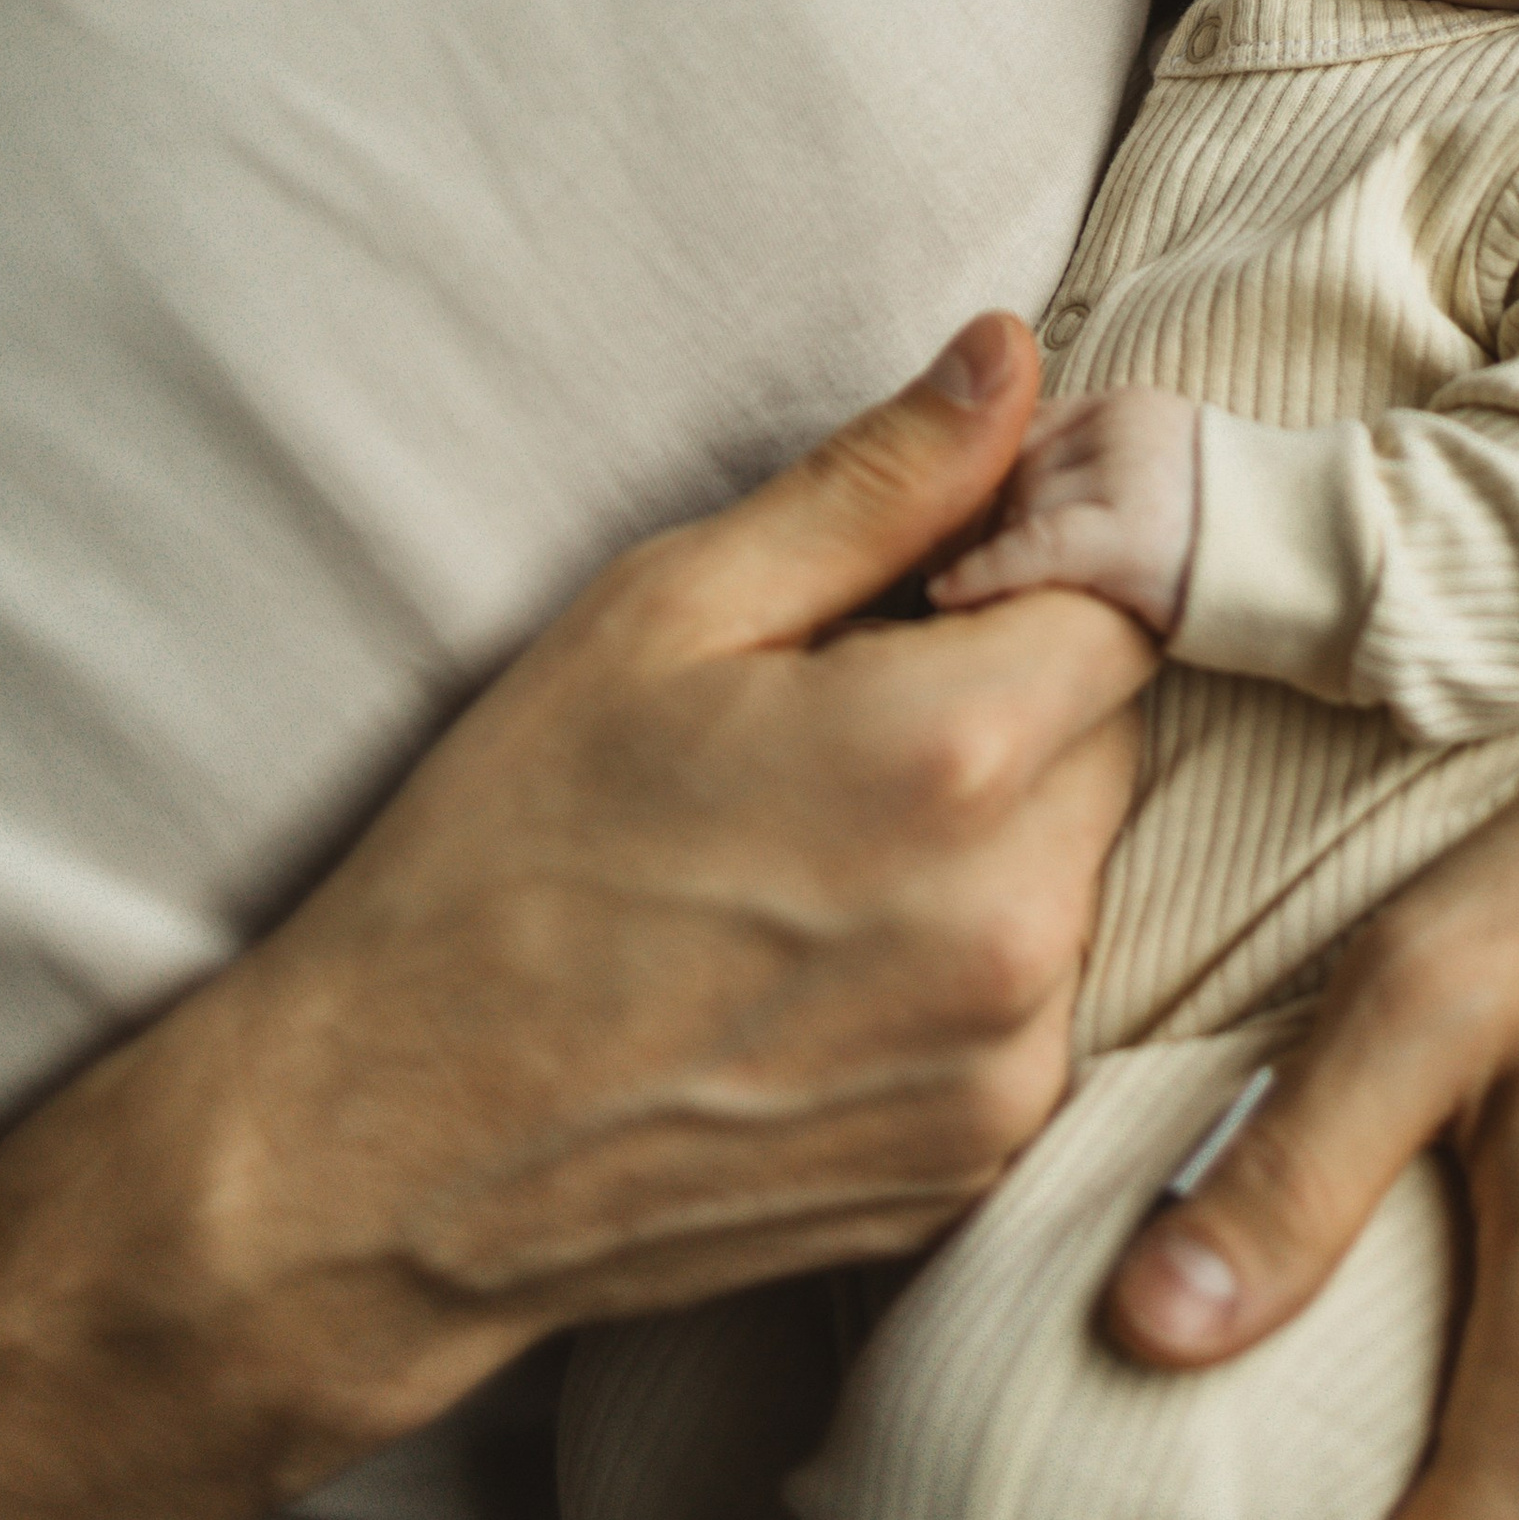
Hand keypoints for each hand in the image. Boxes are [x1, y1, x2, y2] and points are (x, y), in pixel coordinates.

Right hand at [0, 314, 1148, 1519]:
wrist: (396, 1153)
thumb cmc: (505, 856)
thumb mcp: (664, 615)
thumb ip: (876, 484)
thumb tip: (1012, 357)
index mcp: (949, 755)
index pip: (1122, 595)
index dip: (1039, 563)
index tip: (936, 577)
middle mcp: (1011, 920)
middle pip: (1110, 734)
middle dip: (1010, 700)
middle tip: (834, 722)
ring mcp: (1008, 1063)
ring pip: (1079, 870)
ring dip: (995, 838)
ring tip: (809, 856)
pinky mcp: (985, 1162)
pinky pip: (1038, 1003)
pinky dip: (967, 966)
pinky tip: (818, 964)